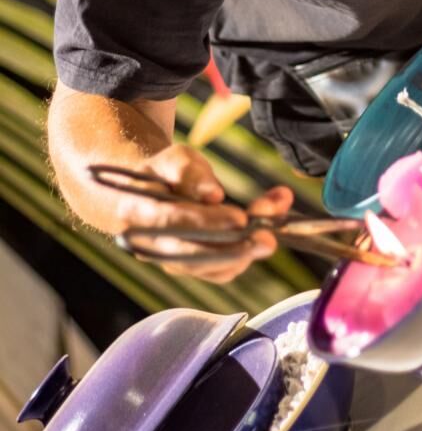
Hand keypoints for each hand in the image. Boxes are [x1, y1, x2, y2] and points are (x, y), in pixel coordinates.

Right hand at [100, 143, 293, 282]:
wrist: (145, 197)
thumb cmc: (161, 173)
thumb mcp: (173, 158)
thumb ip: (189, 172)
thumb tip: (213, 194)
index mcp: (139, 212)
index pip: (174, 221)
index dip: (207, 222)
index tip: (240, 219)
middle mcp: (151, 246)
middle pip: (194, 254)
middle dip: (234, 248)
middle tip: (268, 239)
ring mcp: (169, 262)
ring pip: (210, 268)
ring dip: (246, 251)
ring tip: (274, 230)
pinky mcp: (189, 270)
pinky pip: (218, 272)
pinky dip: (244, 257)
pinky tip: (262, 235)